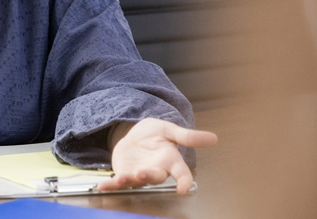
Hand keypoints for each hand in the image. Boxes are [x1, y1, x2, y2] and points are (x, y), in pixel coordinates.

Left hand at [96, 118, 217, 194]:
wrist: (135, 134)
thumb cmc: (154, 134)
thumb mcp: (168, 129)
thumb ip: (187, 136)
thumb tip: (214, 138)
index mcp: (170, 161)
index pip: (181, 173)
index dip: (183, 182)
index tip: (183, 188)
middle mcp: (156, 170)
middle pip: (155, 177)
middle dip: (149, 176)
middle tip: (144, 173)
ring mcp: (139, 174)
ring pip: (136, 180)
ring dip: (129, 180)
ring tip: (123, 177)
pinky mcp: (125, 174)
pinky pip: (117, 182)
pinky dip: (110, 184)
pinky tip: (102, 186)